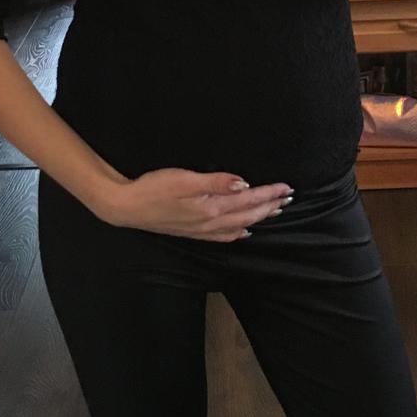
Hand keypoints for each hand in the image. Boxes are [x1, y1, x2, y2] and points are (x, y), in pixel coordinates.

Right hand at [96, 167, 293, 241]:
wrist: (127, 208)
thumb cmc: (153, 188)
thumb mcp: (184, 180)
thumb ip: (215, 182)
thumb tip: (244, 184)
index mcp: (211, 207)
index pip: (248, 199)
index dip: (269, 193)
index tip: (286, 187)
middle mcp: (210, 222)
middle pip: (248, 214)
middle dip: (270, 206)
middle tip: (289, 197)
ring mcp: (202, 230)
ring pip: (239, 225)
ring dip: (259, 218)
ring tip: (275, 211)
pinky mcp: (193, 231)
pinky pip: (224, 236)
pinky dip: (239, 232)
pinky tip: (244, 231)